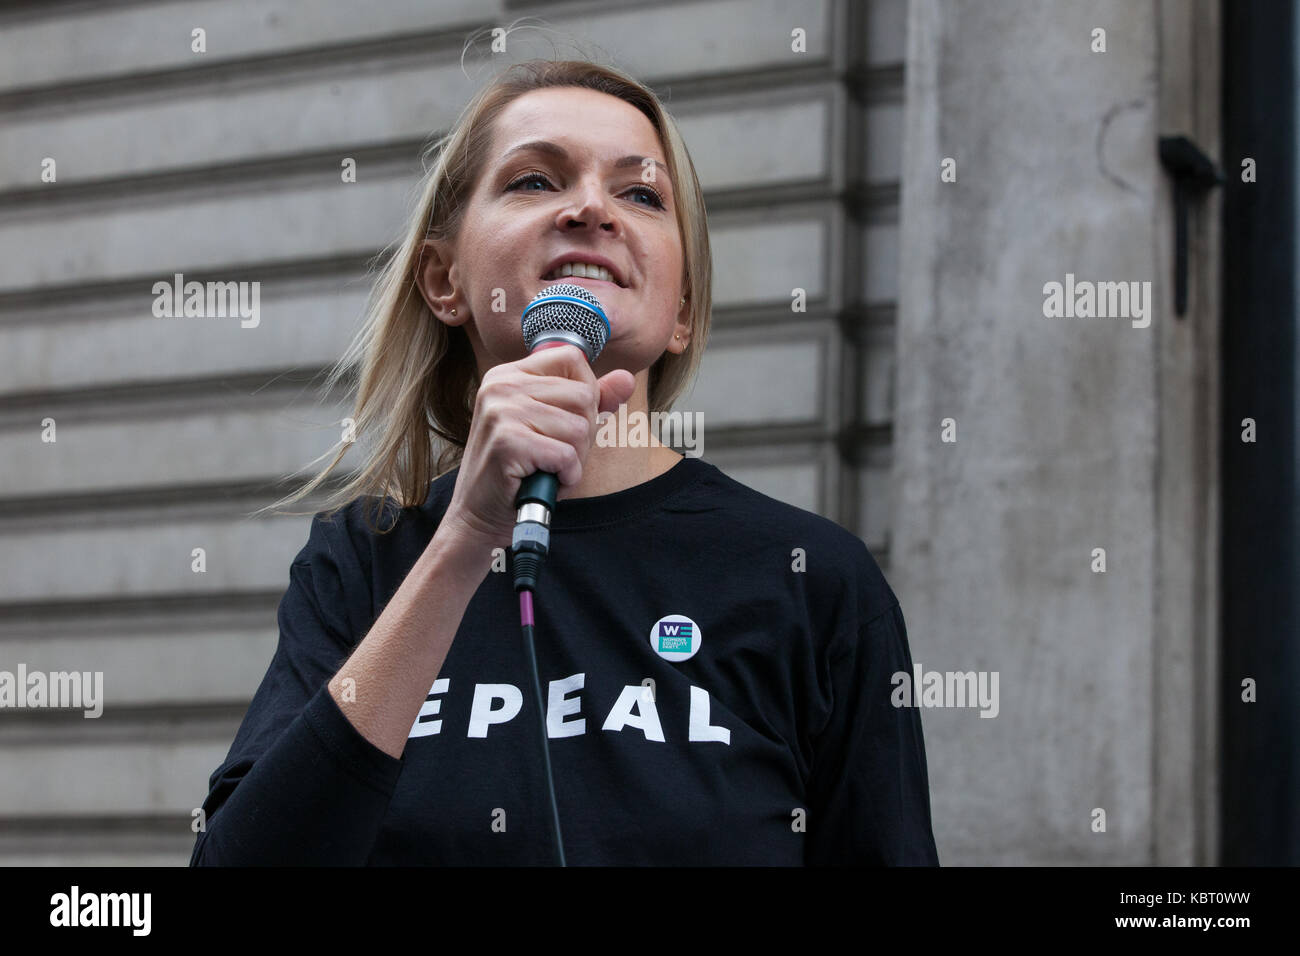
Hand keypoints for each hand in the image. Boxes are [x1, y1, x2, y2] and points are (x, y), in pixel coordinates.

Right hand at [439, 345, 635, 550]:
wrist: (478, 513)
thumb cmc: (521, 469)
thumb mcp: (557, 427)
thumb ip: (592, 400)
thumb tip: (628, 378)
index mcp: (510, 374)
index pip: (571, 359)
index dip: (586, 391)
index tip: (567, 420)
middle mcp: (501, 385)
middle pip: (583, 395)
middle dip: (583, 433)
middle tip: (555, 454)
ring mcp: (501, 412)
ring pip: (579, 428)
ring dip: (574, 458)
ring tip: (547, 468)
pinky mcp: (507, 441)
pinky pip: (567, 455)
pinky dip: (566, 476)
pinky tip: (546, 480)